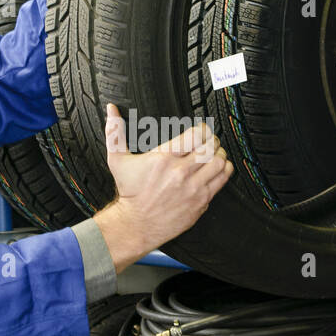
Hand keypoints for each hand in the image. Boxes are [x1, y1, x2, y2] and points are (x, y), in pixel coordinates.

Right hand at [93, 102, 234, 272]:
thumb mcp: (117, 160)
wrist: (135, 224)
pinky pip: (222, 181)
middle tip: (208, 142)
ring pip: (220, 162)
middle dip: (212, 141)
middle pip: (211, 147)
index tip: (200, 130)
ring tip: (214, 155)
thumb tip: (111, 110)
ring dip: (220, 155)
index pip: (197, 135)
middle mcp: (180, 172)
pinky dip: (223, 171)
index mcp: (164, 158)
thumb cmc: (129, 193)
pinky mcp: (200, 201)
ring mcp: (193, 188)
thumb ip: (115, 132)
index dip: (203, 129)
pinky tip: (216, 170)